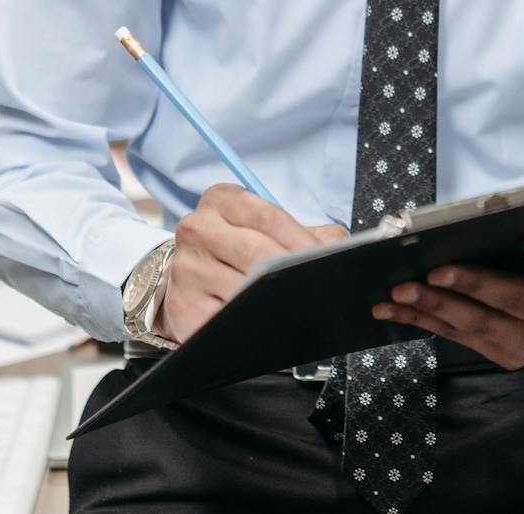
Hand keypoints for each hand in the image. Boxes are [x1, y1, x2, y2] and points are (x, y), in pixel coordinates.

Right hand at [160, 184, 345, 342]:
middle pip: (254, 251)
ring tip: (297, 305)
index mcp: (222, 200)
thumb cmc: (238, 251)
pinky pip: (223, 318)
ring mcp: (186, 266)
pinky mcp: (182, 304)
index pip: (266, 216)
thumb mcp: (269, 230)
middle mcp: (197, 227)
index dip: (301, 240)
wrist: (190, 279)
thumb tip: (342, 249)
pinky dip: (248, 323)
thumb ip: (308, 234)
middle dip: (291, 271)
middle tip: (317, 285)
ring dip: (272, 300)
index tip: (326, 259)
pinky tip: (264, 323)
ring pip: (239, 287)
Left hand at [373, 235, 523, 369]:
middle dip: (470, 284)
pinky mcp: (505, 357)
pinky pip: (458, 336)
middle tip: (434, 270)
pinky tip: (393, 307)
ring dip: (434, 305)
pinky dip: (423, 320)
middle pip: (513, 300)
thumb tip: (499, 213)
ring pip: (477, 324)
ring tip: (399, 289)